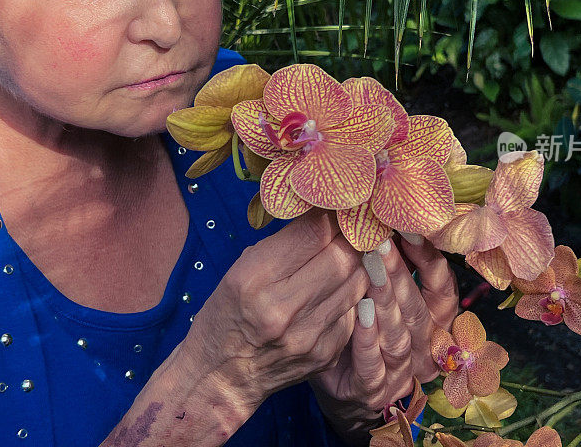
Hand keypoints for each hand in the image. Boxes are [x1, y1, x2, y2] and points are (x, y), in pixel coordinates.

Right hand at [184, 209, 369, 412]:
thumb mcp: (242, 268)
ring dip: (359, 262)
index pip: (313, 233)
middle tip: (354, 224)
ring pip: (357, 283)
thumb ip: (284, 242)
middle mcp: (283, 310)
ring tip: (354, 249)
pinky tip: (340, 287)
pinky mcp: (326, 354)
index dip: (331, 214)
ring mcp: (308, 336)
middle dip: (351, 236)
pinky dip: (350, 294)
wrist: (221, 375)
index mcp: (254, 280)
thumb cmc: (228, 311)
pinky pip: (354, 311)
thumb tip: (325, 213)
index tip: (338, 204)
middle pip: (342, 257)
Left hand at [308, 234, 458, 439]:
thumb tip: (380, 218)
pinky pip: (374, 366)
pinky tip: (360, 312)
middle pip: (418, 309)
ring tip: (370, 269)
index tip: (408, 229)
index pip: (442, 289)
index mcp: (432, 323)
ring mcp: (400, 373)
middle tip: (381, 241)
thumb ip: (388, 266)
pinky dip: (368, 340)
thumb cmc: (360, 328)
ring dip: (386, 301)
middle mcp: (423, 349)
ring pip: (400, 336)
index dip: (429, 260)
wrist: (335, 385)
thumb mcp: (379, 294)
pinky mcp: (371, 390)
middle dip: (401, 273)